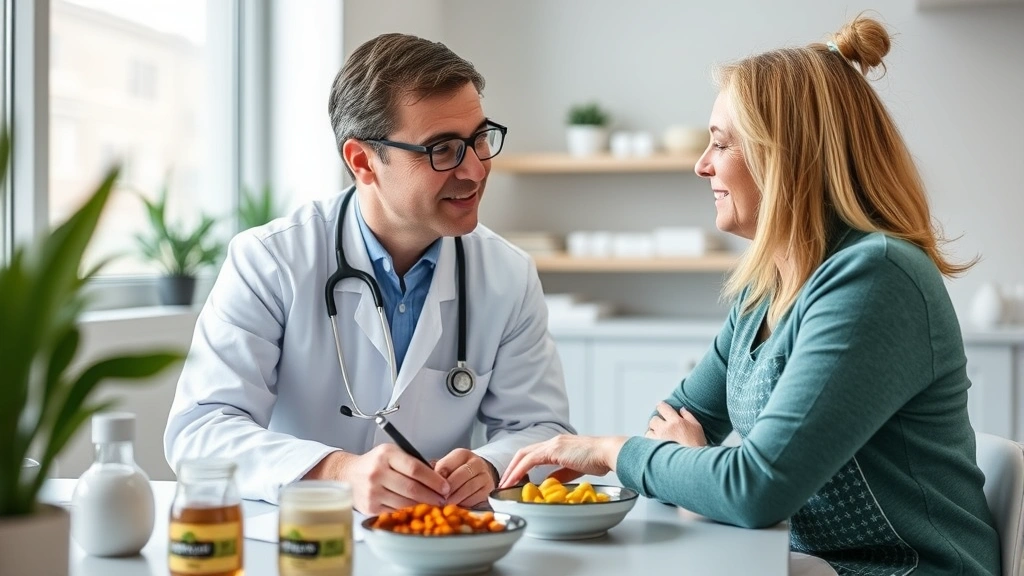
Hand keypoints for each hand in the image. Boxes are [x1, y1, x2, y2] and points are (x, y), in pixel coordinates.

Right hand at [304, 446, 449, 514]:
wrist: (348, 475)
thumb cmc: (376, 463)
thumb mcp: (392, 453)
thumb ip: (413, 462)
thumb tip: (439, 477)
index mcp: (386, 455)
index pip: (415, 469)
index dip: (434, 480)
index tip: (445, 487)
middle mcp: (377, 473)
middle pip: (412, 488)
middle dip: (432, 496)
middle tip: (444, 499)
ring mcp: (372, 491)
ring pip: (405, 502)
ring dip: (423, 505)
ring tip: (434, 505)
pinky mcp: (370, 507)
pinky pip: (396, 511)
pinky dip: (409, 511)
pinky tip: (416, 509)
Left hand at [433, 448, 496, 507]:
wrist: (479, 474)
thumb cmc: (458, 471)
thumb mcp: (447, 466)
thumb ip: (438, 472)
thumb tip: (427, 483)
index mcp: (462, 454)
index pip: (448, 464)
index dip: (438, 477)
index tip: (431, 486)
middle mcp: (476, 462)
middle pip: (461, 475)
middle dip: (448, 489)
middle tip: (438, 498)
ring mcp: (484, 476)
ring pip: (469, 487)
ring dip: (455, 498)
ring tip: (445, 504)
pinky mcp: (488, 490)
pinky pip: (476, 498)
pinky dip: (465, 503)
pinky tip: (457, 506)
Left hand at [498, 435, 627, 488]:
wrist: (608, 453)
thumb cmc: (597, 460)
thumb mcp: (574, 469)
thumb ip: (560, 474)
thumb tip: (549, 482)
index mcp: (557, 445)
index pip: (532, 453)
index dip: (520, 465)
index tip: (514, 478)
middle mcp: (552, 441)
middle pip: (523, 452)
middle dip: (511, 467)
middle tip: (503, 481)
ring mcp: (553, 444)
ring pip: (524, 455)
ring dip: (512, 470)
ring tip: (505, 483)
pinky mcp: (554, 450)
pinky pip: (530, 460)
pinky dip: (520, 470)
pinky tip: (514, 480)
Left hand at [645, 402, 707, 446]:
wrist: (693, 462)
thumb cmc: (697, 445)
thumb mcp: (697, 427)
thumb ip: (688, 416)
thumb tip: (681, 409)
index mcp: (676, 421)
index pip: (663, 407)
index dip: (661, 406)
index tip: (661, 407)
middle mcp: (666, 428)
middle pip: (654, 419)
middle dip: (657, 421)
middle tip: (662, 426)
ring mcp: (659, 438)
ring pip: (649, 431)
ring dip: (653, 432)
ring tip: (659, 437)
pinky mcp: (656, 448)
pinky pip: (648, 441)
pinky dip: (651, 442)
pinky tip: (657, 445)